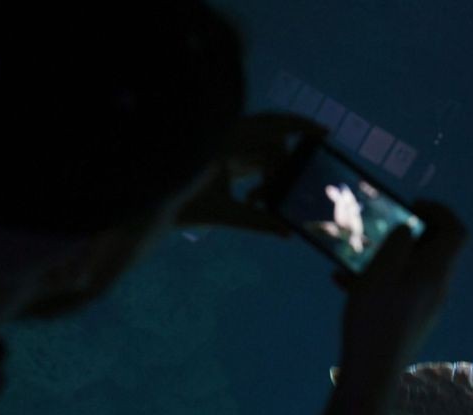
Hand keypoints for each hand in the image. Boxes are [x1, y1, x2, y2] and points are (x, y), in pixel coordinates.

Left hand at [175, 113, 325, 235]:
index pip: (271, 124)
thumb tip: (288, 232)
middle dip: (283, 166)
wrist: (147, 205)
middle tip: (284, 191)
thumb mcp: (221, 214)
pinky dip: (260, 176)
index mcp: (224, 137)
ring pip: (263, 151)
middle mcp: (225, 134)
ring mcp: (224, 142)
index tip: (324, 133)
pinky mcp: (223, 154)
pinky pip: (252, 158)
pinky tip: (255, 198)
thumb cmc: (179, 207)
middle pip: (271, 140)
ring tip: (258, 200)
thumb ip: (257, 222)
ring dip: (270, 175)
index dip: (300, 126)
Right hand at [334, 200, 465, 392]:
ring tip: (355, 260)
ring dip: (388, 258)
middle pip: (436, 250)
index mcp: (436, 273)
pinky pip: (401, 290)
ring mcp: (426, 307)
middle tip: (382, 229)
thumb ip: (397, 245)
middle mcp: (438, 289)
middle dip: (409, 233)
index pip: (456, 231)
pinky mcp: (412, 322)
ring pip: (413, 270)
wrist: (372, 375)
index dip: (439, 211)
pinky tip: (344, 284)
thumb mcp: (380, 274)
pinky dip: (379, 281)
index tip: (412, 206)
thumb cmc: (375, 320)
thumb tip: (409, 230)